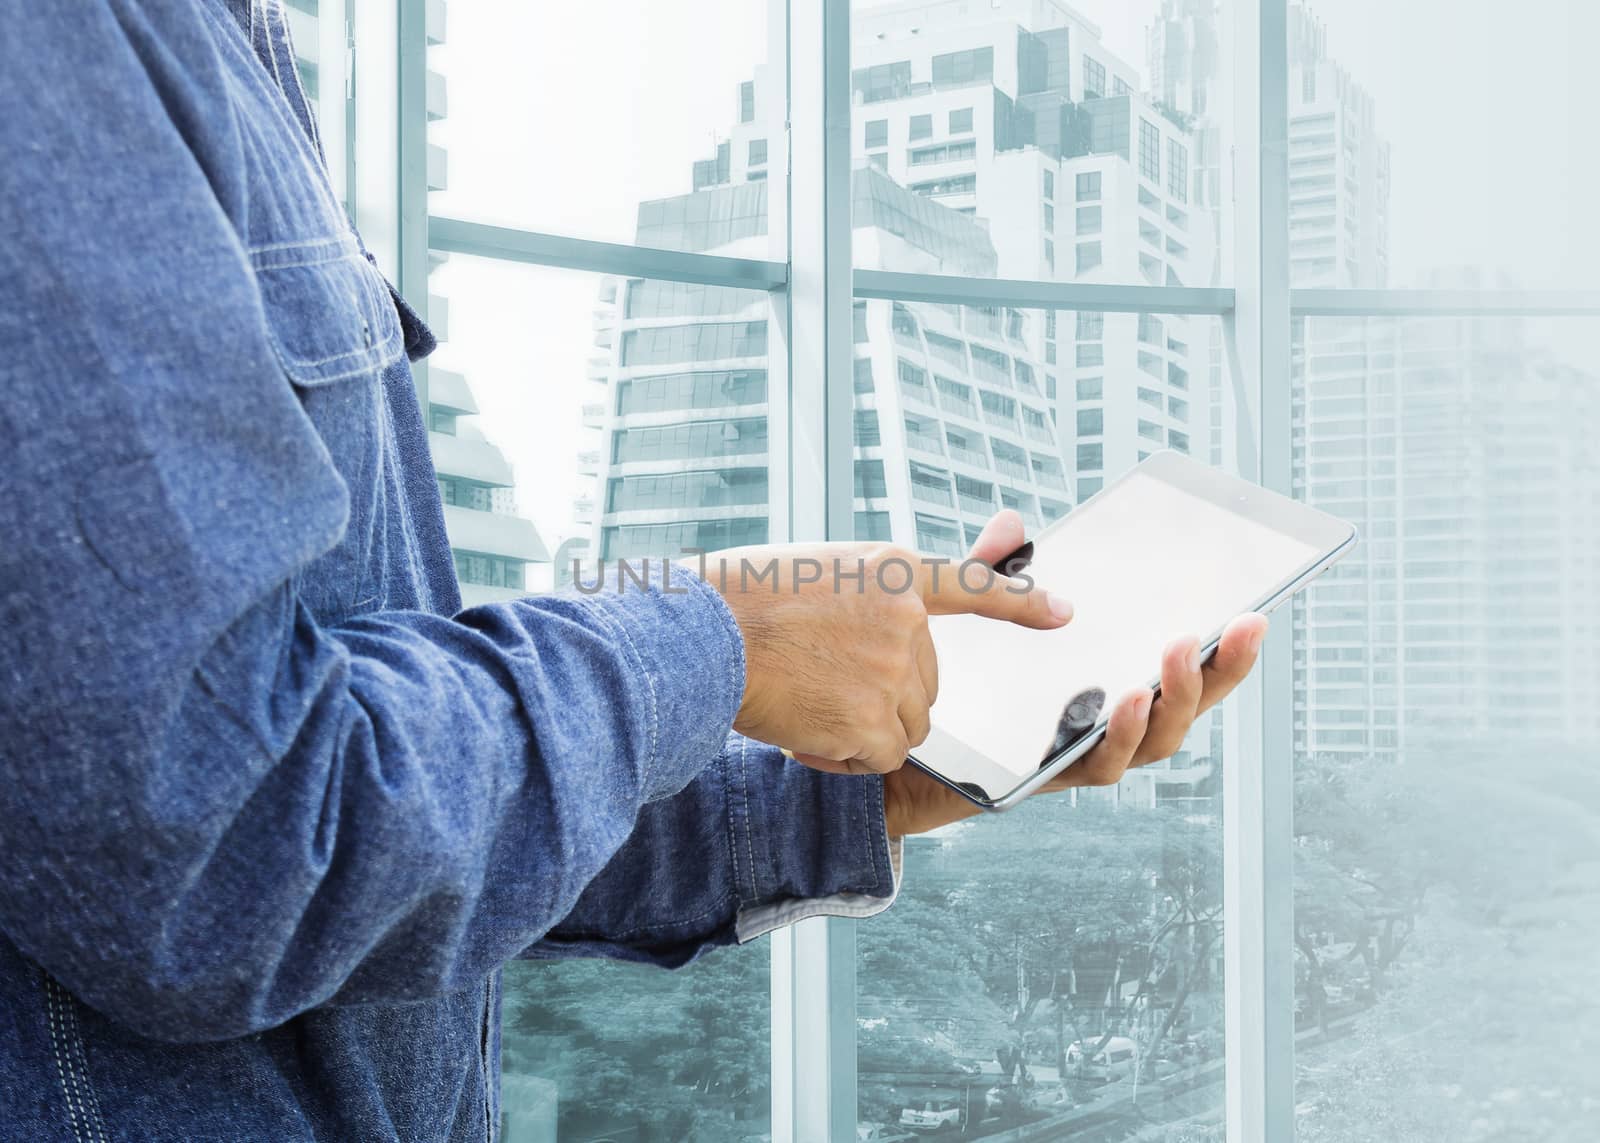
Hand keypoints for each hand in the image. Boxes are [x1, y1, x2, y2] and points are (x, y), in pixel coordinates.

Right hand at [690, 541, 1072, 774]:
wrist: (703, 637)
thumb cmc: (740, 603)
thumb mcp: (820, 570)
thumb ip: (871, 594)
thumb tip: (907, 622)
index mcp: (892, 569)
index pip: (972, 583)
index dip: (1020, 600)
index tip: (1063, 612)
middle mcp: (906, 618)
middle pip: (925, 682)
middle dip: (881, 694)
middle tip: (818, 680)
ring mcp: (894, 669)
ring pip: (908, 722)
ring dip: (863, 727)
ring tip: (805, 703)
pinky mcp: (875, 719)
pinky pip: (881, 755)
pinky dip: (844, 757)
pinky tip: (802, 732)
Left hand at [881, 510, 1267, 836]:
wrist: (892, 760)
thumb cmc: (947, 691)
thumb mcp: (971, 621)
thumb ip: (993, 576)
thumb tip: (1014, 523)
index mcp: (1102, 682)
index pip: (1176, 668)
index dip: (1222, 650)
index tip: (1254, 610)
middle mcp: (1104, 724)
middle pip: (1184, 705)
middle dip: (1219, 668)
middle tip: (1242, 626)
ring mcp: (1081, 754)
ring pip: (1156, 740)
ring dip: (1176, 698)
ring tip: (1179, 655)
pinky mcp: (1048, 779)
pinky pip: (1099, 764)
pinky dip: (1121, 732)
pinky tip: (1124, 698)